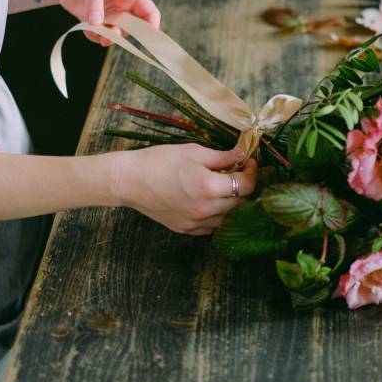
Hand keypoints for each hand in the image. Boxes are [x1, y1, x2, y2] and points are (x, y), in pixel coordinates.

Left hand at [51, 0, 160, 45]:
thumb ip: (95, 2)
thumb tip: (96, 23)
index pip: (150, 13)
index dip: (151, 27)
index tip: (145, 38)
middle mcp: (124, 7)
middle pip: (134, 29)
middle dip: (123, 34)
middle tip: (108, 37)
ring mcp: (111, 16)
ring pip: (117, 34)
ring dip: (107, 37)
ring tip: (94, 31)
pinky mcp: (98, 22)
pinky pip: (100, 36)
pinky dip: (94, 36)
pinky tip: (85, 28)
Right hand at [111, 144, 256, 235]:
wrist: (130, 181)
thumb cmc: (159, 161)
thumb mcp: (193, 152)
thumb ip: (222, 157)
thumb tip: (243, 154)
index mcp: (209, 187)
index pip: (246, 185)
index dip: (252, 172)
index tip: (248, 163)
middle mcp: (205, 209)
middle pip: (241, 203)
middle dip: (243, 187)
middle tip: (237, 173)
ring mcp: (196, 223)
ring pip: (228, 218)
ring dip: (231, 203)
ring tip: (222, 187)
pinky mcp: (187, 229)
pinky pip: (212, 226)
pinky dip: (217, 215)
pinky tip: (209, 201)